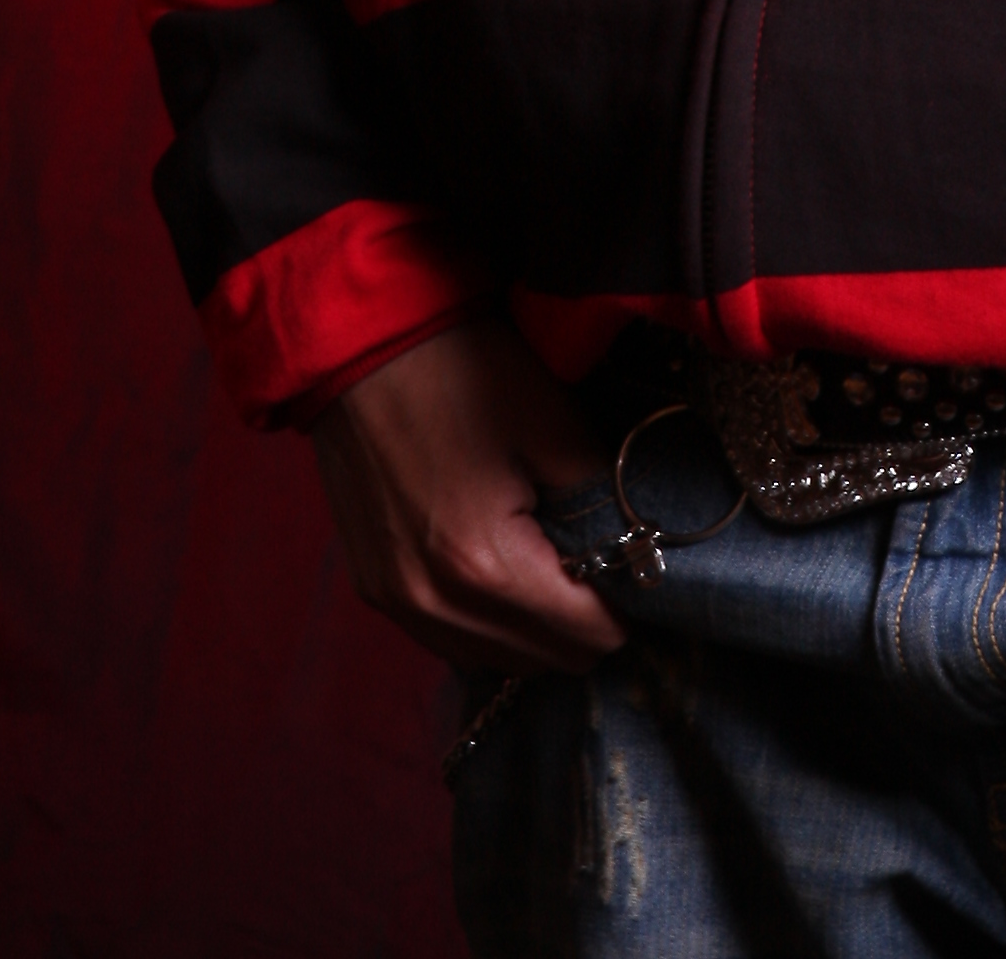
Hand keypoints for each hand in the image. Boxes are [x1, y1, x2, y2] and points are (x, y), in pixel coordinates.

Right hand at [309, 314, 624, 674]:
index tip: (642, 563)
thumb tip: (640, 550)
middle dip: (586, 620)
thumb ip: (605, 503)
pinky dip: (490, 621)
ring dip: (537, 628)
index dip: (627, 603)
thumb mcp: (554, 425)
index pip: (585, 636)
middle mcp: (432, 604)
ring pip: (497, 659)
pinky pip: (451, 638)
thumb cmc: (464, 371)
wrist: (363, 344)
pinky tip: (506, 569)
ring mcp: (396, 602)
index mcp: (483, 565)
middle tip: (604, 559)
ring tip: (556, 562)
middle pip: (544, 661)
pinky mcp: (374, 589)